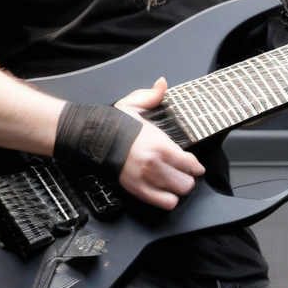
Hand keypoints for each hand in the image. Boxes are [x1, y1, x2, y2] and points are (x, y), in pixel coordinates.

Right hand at [114, 78, 204, 209]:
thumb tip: (162, 84)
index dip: (196, 166)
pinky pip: (163, 203)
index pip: (191, 163)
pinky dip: (167, 200)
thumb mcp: (134, 104)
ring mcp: (146, 179)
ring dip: (178, 189)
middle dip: (188, 178)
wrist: (91, 139)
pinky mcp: (137, 190)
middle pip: (187, 183)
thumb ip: (153, 96)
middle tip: (184, 175)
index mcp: (161, 144)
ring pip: (178, 194)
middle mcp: (156, 164)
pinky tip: (164, 191)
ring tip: (174, 183)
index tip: (196, 166)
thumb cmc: (114, 124)